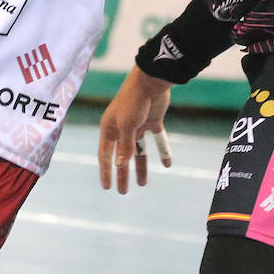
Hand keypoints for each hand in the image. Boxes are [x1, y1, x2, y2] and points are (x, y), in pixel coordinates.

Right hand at [99, 66, 172, 193]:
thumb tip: (120, 166)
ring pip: (139, 151)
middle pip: (122, 156)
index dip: (106, 171)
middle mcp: (122, 127)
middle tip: (123, 191)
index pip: (105, 154)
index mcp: (110, 127)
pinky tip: (167, 164)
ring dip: (140, 167)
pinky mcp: (153, 121)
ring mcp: (138, 125)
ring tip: (142, 184)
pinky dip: (162, 151)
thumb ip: (125, 147)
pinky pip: (157, 140)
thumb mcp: (127, 126)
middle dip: (122, 174)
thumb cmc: (133, 101)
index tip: (107, 187)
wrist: (151, 81)